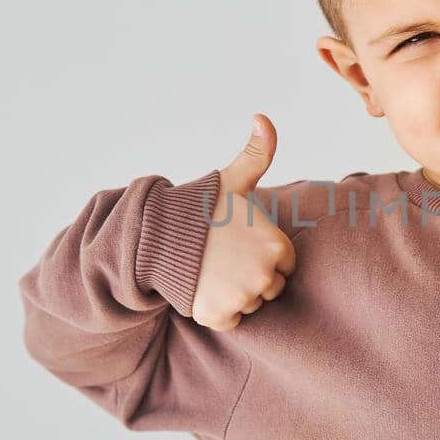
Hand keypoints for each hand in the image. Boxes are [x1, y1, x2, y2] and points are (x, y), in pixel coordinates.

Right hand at [189, 114, 296, 329]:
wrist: (155, 235)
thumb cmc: (200, 208)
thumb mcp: (233, 179)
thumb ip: (258, 153)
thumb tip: (262, 117)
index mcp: (276, 245)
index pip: (284, 265)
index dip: (262, 255)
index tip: (239, 243)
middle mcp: (264, 275)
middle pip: (270, 288)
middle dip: (252, 276)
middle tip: (224, 257)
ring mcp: (241, 297)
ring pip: (251, 305)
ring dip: (235, 294)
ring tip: (212, 270)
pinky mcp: (218, 316)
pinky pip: (231, 322)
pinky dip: (218, 312)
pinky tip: (204, 287)